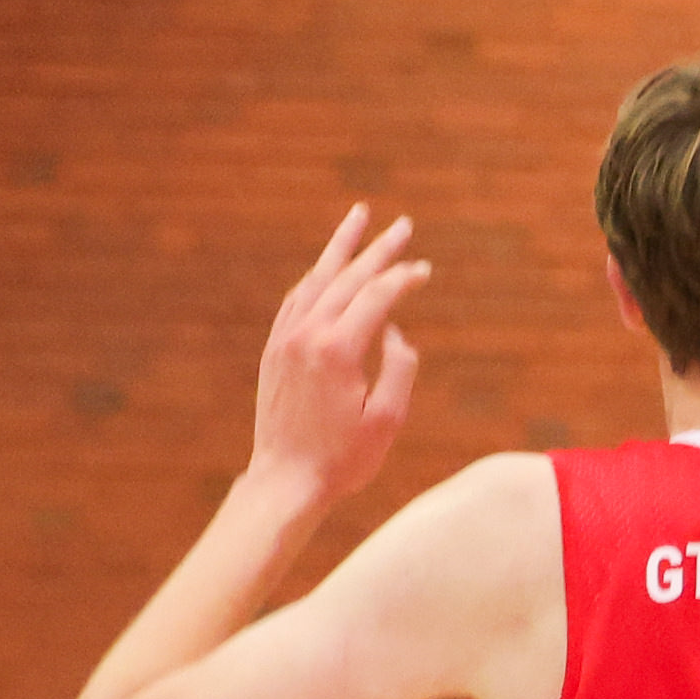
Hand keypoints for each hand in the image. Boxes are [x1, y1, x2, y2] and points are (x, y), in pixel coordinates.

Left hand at [246, 207, 428, 522]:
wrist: (285, 480)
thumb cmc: (342, 459)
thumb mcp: (388, 420)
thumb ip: (400, 368)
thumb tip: (393, 331)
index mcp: (338, 350)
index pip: (376, 297)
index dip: (404, 279)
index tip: (424, 271)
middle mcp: (308, 334)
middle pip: (347, 277)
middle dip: (378, 249)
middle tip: (403, 225)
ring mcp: (286, 339)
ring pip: (317, 279)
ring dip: (340, 248)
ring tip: (358, 219)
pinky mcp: (275, 350)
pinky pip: (296, 300)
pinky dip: (316, 278)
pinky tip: (327, 269)